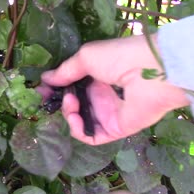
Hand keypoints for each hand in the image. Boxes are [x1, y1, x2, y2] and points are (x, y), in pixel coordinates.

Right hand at [40, 34, 189, 144]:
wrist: (152, 72)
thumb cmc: (120, 58)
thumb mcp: (87, 57)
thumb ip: (66, 71)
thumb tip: (46, 79)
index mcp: (100, 74)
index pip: (74, 85)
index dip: (56, 87)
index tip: (40, 89)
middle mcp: (104, 94)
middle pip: (75, 104)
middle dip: (59, 100)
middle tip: (49, 95)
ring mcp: (110, 113)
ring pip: (80, 120)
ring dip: (68, 112)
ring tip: (70, 102)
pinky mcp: (116, 129)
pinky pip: (91, 135)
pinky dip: (78, 129)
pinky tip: (73, 117)